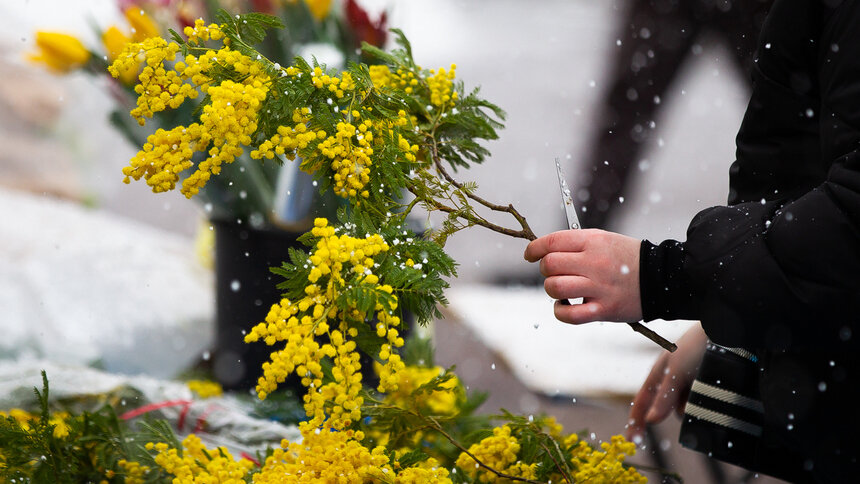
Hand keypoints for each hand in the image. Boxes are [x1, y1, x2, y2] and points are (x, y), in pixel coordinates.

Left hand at [523, 229, 642, 323]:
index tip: (530, 255)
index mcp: (593, 241)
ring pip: (554, 287)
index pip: (551, 242)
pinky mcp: (603, 310)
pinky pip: (568, 314)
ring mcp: (599, 287)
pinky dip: (560, 311)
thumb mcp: (604, 239)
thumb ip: (576, 243)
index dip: (534, 249)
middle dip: (546, 270)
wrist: (662, 278)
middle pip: (549, 265)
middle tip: (556, 273)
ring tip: (563, 290)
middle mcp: (595, 262)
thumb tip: (543, 251)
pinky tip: (565, 306)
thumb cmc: (627, 258)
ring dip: (552, 290)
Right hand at [626, 325, 707, 441]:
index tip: (631, 440)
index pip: (641, 401)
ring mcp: (687, 381)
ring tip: (701, 390)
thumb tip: (650, 421)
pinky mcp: (702, 383)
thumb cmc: (695, 347)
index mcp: (658, 373)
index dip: (635, 420)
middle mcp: (670, 379)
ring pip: (683, 407)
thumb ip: (664, 397)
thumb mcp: (676, 372)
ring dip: (689, 407)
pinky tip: (710, 392)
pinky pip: (697, 402)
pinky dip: (701, 402)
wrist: (723, 331)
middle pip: (663, 407)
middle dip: (664, 414)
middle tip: (660, 428)